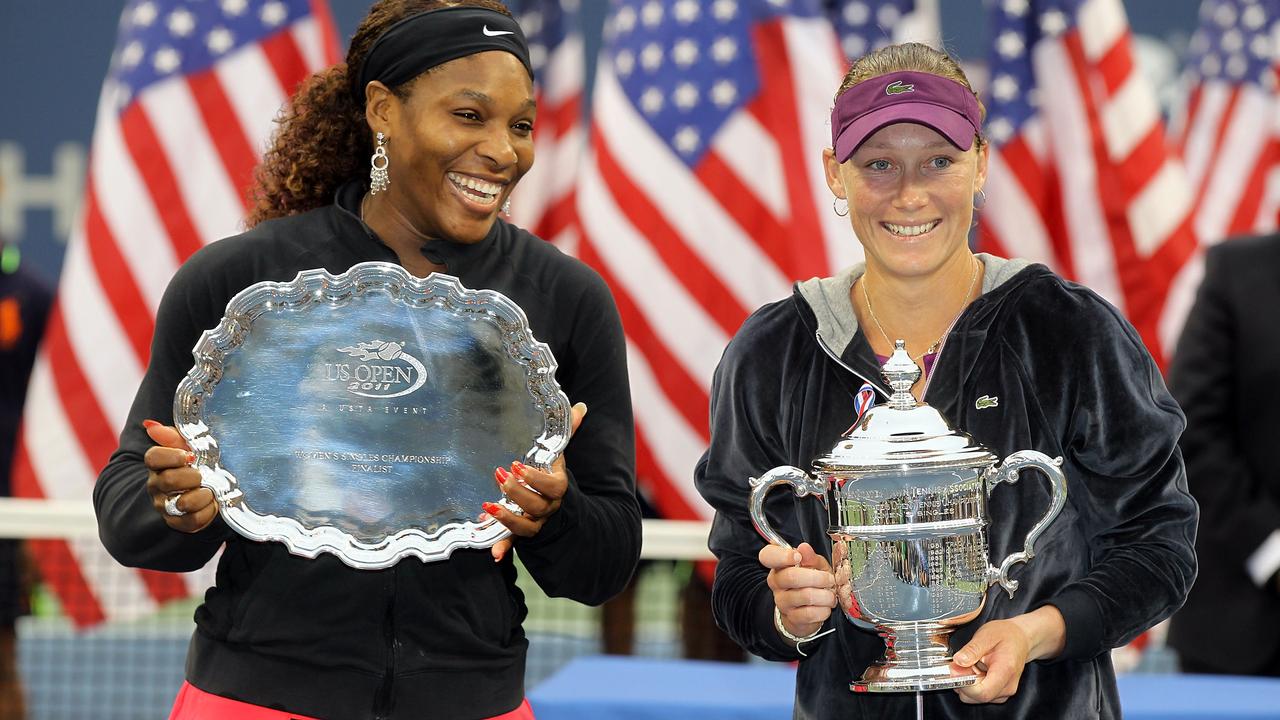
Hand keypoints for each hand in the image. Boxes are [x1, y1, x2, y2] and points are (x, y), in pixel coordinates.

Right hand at [142, 420, 217, 532]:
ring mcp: (165, 506)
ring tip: (211, 490)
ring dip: (202, 495)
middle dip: (192, 476)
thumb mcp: (187, 445)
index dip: (171, 456)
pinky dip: (208, 511)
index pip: (152, 458)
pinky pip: (193, 520)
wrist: (207, 487)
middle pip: (168, 481)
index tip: (188, 455)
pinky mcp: (178, 522)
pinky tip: (213, 503)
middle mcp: (156, 485)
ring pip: (182, 503)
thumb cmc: (196, 462)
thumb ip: (173, 436)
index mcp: (157, 464)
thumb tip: (150, 425)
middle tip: (204, 474)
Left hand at [485, 402, 586, 561]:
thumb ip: (568, 431)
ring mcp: (537, 523)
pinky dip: (505, 547)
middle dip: (518, 493)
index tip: (516, 466)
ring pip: (527, 527)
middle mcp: (550, 508)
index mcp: (559, 488)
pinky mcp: (523, 533)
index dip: (536, 479)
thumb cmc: (554, 475)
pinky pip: (516, 542)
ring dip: (507, 518)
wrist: (562, 510)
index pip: (554, 487)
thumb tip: (581, 406)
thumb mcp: (559, 455)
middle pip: (538, 506)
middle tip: (500, 477)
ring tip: (488, 506)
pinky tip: (494, 554)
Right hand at [759, 542, 836, 639]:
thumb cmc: (811, 582)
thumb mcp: (814, 565)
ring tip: (831, 595)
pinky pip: (809, 613)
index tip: (798, 557)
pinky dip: (824, 610)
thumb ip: (810, 557)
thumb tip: (804, 547)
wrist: (806, 610)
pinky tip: (826, 607)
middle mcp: (776, 582)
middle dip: (818, 578)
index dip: (782, 555)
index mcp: (778, 565)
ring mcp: (782, 601)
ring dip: (825, 595)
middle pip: (792, 577)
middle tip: (830, 579)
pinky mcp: (791, 618)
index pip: (768, 556)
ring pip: (805, 596)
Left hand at [952, 605, 1065, 703]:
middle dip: (962, 682)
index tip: (956, 670)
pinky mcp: (999, 693)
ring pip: (975, 698)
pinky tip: (975, 671)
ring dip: (966, 683)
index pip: (982, 692)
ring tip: (971, 665)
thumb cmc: (1006, 635)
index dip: (964, 684)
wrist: (1020, 639)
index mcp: (1005, 671)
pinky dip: (971, 685)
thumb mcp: (986, 635)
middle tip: (961, 664)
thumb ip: (972, 649)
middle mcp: (1007, 686)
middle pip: (976, 697)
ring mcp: (1004, 692)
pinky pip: (978, 695)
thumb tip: (958, 661)